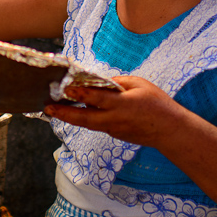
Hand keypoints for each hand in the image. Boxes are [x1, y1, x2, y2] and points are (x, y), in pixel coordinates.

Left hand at [44, 76, 183, 147]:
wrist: (169, 130)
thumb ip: (118, 82)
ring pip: (87, 123)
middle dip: (64, 113)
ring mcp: (113, 129)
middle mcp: (114, 119)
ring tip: (54, 110)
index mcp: (122, 104)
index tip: (65, 89)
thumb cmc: (157, 103)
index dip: (79, 93)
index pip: (96, 98)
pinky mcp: (114, 134)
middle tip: (48, 108)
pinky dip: (85, 118)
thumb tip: (100, 82)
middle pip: (84, 118)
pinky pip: (97, 124)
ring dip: (70, 117)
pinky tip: (77, 112)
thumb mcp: (140, 84)